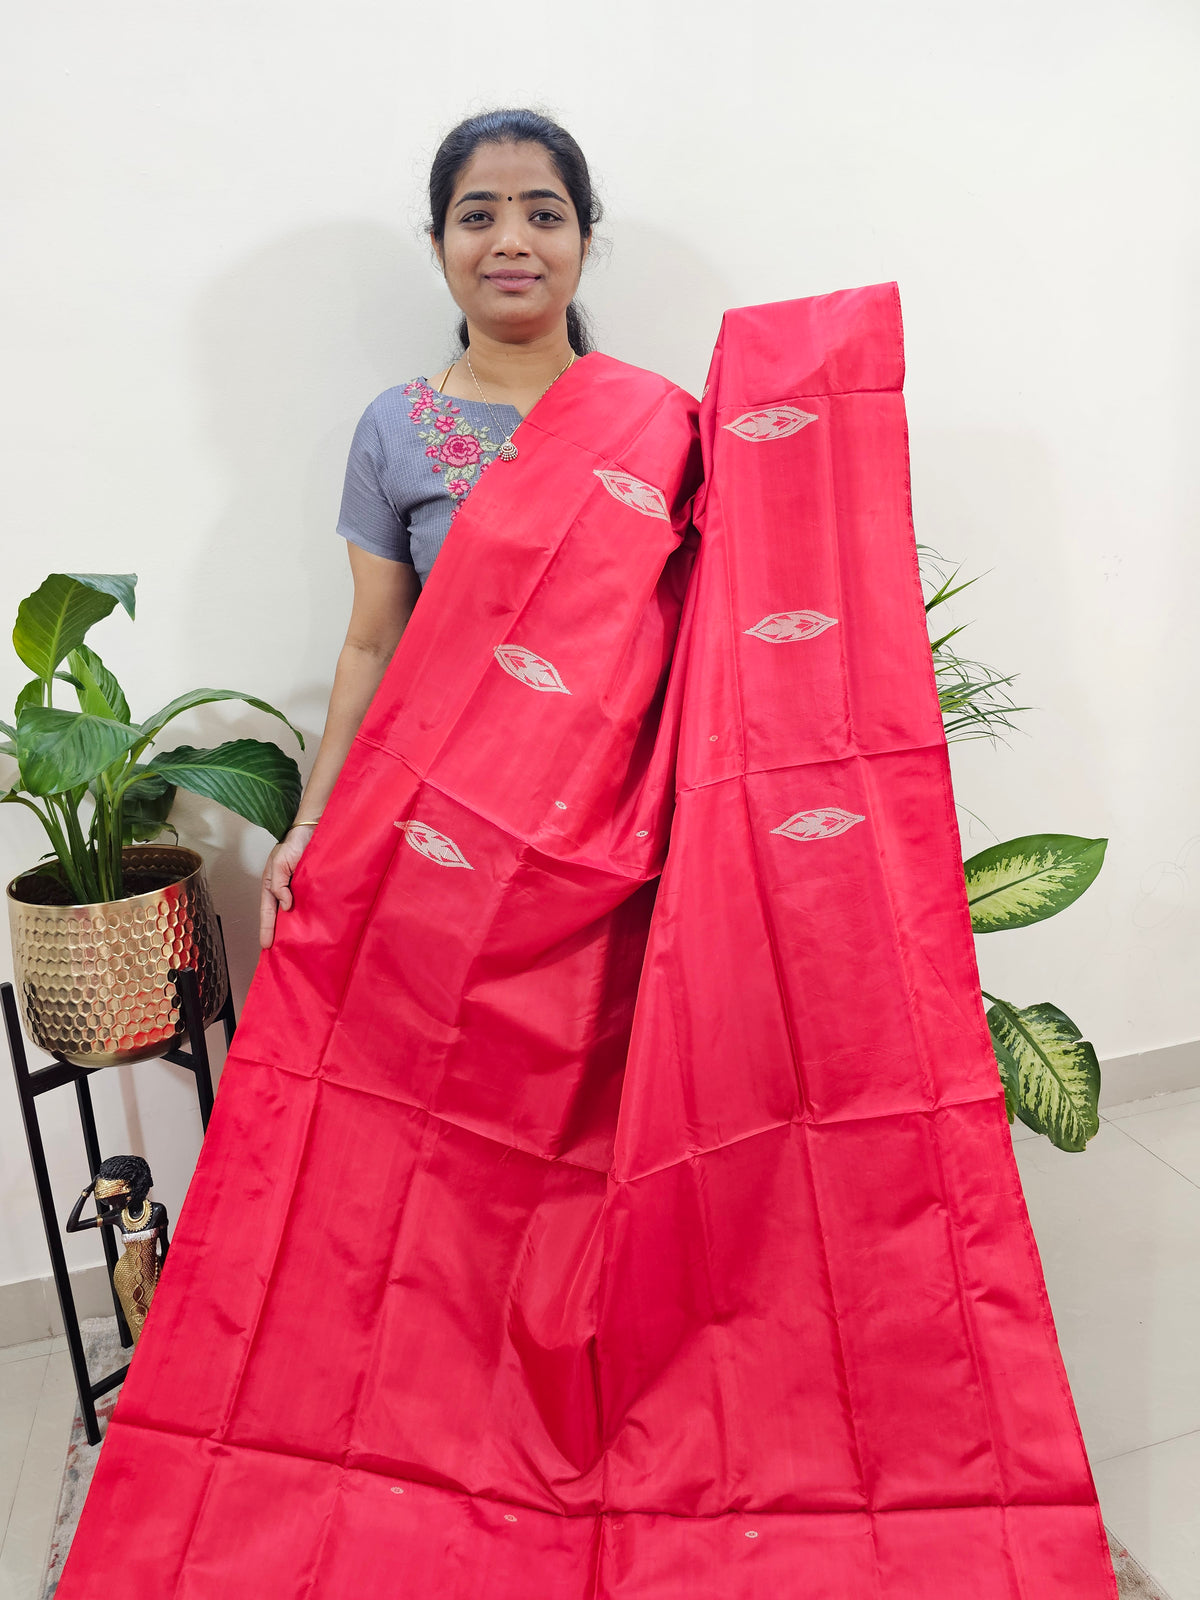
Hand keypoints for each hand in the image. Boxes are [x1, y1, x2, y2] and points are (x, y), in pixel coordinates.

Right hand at [259, 825, 315, 949]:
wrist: (314, 830)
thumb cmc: (294, 843)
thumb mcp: (281, 862)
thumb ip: (280, 884)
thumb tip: (285, 906)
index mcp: (271, 884)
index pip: (267, 910)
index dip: (267, 928)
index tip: (266, 945)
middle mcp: (283, 888)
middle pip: (277, 915)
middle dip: (276, 932)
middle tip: (276, 952)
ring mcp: (296, 888)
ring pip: (291, 911)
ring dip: (291, 926)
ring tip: (292, 945)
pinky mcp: (310, 886)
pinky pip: (306, 904)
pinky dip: (305, 916)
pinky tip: (309, 927)